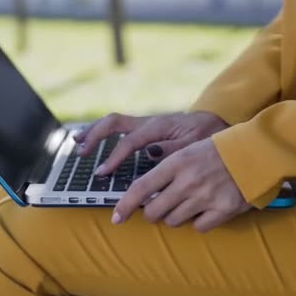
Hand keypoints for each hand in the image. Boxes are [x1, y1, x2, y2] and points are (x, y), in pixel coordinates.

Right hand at [74, 111, 227, 174]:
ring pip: (114, 122)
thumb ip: (174, 148)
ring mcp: (146, 125)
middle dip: (95, 136)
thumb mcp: (196, 144)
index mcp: (159, 126)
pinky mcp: (147, 130)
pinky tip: (95, 141)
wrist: (217, 124)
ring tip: (78, 141)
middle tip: (81, 152)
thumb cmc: (208, 136)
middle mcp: (149, 122)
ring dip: (94, 131)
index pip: (130, 142)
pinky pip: (121, 128)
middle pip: (114, 123)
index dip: (114, 158)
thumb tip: (149, 153)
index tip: (102, 173)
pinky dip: (105, 134)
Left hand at [112, 138, 252, 231]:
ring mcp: (205, 197)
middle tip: (160, 208)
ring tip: (189, 203)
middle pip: (153, 212)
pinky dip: (199, 222)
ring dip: (176, 216)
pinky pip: (199, 227)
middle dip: (152, 214)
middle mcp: (188, 181)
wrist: (255, 152)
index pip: (141, 188)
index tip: (116, 218)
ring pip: (174, 222)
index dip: (125, 205)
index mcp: (176, 163)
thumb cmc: (217, 151)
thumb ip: (165, 170)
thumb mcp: (187, 151)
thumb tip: (143, 194)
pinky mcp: (223, 210)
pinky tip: (207, 209)